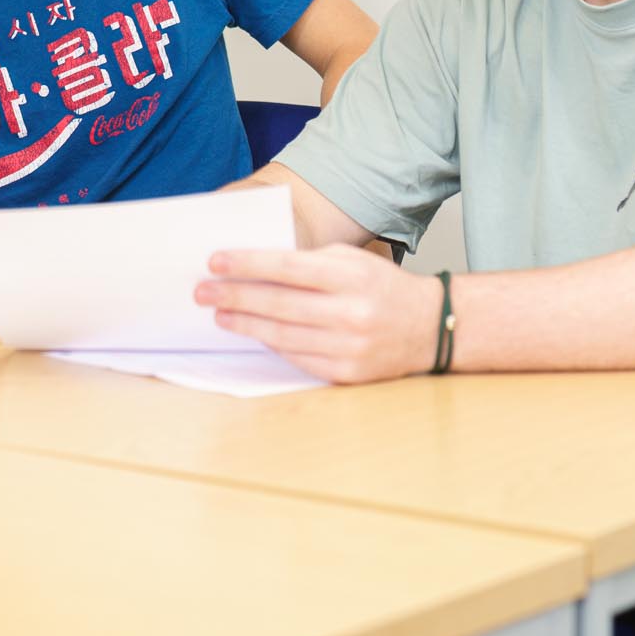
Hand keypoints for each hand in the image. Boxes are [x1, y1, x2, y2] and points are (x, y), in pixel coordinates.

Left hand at [195, 244, 443, 383]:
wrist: (431, 327)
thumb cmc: (382, 287)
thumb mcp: (351, 260)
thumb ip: (308, 261)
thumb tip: (253, 267)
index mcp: (351, 276)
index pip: (287, 267)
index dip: (247, 264)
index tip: (215, 261)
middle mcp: (350, 312)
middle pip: (278, 304)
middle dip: (234, 296)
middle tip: (202, 291)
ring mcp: (349, 347)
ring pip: (282, 335)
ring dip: (244, 324)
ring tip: (219, 314)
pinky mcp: (347, 374)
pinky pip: (297, 358)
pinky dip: (271, 344)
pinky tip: (253, 333)